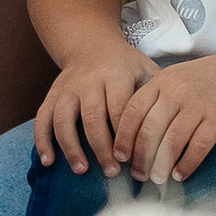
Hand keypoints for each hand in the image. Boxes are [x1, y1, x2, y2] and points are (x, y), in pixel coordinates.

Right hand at [33, 45, 151, 170]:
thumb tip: (173, 128)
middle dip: (101, 147)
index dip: (124, 135)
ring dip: (71, 147)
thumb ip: (157, 95)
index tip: (131, 159)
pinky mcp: (52, 96)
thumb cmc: (124, 65)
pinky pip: (43, 118)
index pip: (119, 108)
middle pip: (92, 117)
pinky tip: (48, 161)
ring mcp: (67, 89)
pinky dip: (42, 141)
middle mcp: (88, 82)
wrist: (90, 43)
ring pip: (64, 119)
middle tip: (111, 172)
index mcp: (115, 76)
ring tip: (82, 170)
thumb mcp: (145, 69)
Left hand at [119, 56, 215, 182]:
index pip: (133, 111)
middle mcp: (176, 91)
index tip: (120, 156)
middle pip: (150, 129)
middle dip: (141, 157)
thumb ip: (153, 100)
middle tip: (138, 174)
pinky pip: (199, 146)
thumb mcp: (173, 79)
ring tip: (157, 178)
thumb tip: (131, 137)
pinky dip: (187, 164)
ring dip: (162, 165)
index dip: (124, 136)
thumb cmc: (202, 80)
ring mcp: (198, 104)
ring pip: (172, 141)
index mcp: (160, 81)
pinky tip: (180, 175)